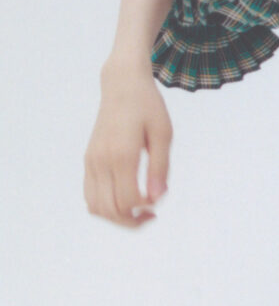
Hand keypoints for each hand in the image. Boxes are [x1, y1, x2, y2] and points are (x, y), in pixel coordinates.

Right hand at [84, 61, 172, 228]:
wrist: (122, 85)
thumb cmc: (148, 107)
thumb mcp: (163, 134)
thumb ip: (160, 167)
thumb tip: (157, 199)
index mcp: (122, 154)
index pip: (128, 199)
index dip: (146, 208)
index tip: (159, 198)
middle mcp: (101, 160)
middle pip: (110, 209)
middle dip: (131, 220)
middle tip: (151, 214)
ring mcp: (91, 161)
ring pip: (96, 207)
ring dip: (116, 217)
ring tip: (138, 210)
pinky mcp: (88, 160)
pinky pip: (90, 195)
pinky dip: (105, 206)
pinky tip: (124, 198)